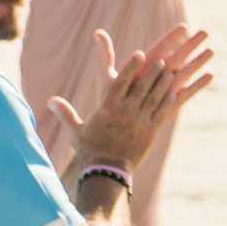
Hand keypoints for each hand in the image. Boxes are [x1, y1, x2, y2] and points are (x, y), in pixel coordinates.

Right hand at [57, 25, 213, 169]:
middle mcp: (126, 112)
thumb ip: (66, 113)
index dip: (131, 66)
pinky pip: (163, 112)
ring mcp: (140, 121)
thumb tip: (50, 101)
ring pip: (155, 97)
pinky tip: (176, 91)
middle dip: (152, 72)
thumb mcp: (76, 131)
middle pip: (142, 86)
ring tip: (171, 71)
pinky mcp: (151, 131)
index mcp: (108, 108)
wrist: (107, 171)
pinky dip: (169, 100)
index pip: (121, 81)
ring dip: (164, 83)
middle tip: (161, 60)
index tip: (139, 54)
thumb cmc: (90, 151)